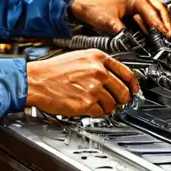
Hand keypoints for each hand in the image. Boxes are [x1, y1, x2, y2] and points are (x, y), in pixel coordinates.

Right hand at [25, 49, 139, 116]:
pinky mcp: (87, 103)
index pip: (127, 73)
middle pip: (124, 91)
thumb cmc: (52, 71)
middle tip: (117, 102)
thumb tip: (113, 77)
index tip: (134, 90)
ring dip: (108, 107)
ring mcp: (94, 87)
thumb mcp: (78, 58)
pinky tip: (88, 107)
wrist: (36, 80)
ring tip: (96, 104)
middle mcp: (98, 71)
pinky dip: (97, 113)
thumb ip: (98, 65)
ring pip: (114, 104)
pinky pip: (101, 112)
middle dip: (122, 99)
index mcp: (97, 58)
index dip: (133, 85)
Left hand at [69, 0, 170, 37]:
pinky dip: (159, 23)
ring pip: (160, 11)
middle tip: (170, 37)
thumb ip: (123, 33)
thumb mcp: (109, 23)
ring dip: (166, 23)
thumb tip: (134, 43)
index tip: (164, 36)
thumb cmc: (94, 8)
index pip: (153, 12)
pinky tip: (161, 31)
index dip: (160, 25)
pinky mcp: (137, 10)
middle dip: (168, 24)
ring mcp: (140, 3)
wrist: (83, 4)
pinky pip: (153, 15)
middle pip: (162, 10)